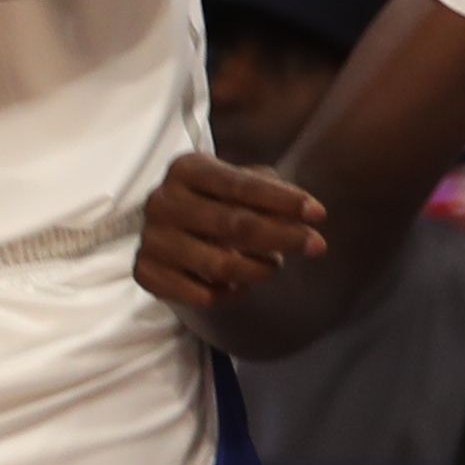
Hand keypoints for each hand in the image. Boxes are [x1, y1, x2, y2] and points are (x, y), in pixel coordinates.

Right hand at [134, 150, 329, 315]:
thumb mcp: (238, 187)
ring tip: (273, 266)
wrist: (168, 235)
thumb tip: (308, 215)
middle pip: (234, 225)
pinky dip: (230, 294)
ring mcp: (151, 239)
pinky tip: (239, 285)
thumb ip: (270, 194)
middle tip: (318, 246)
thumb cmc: (215, 204)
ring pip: (221, 265)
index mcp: (186, 169)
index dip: (283, 200)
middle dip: (283, 236)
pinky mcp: (145, 273)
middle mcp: (162, 201)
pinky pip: (201, 295)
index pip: (241, 185)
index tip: (319, 214)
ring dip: (258, 269)